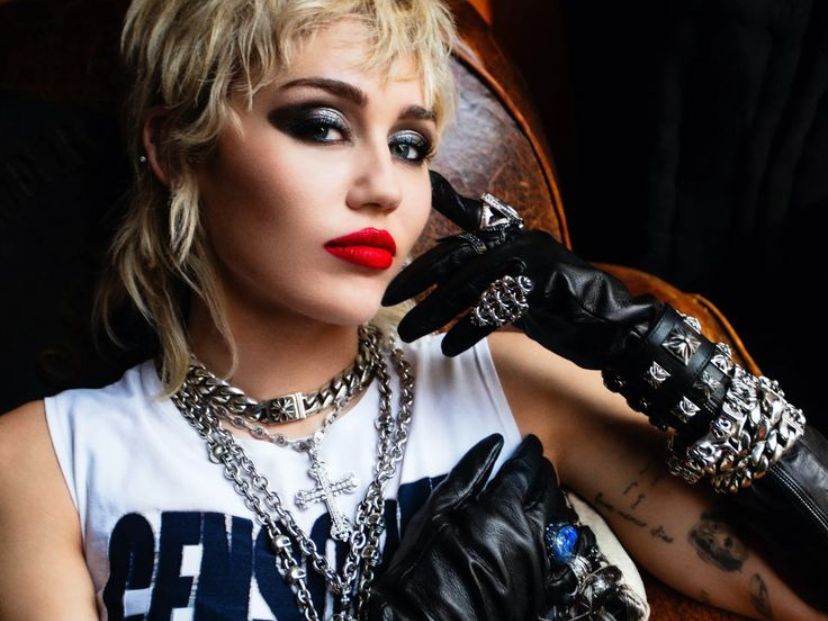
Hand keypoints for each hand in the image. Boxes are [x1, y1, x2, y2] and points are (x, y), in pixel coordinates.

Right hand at [366, 433, 565, 620]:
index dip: (529, 452)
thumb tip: (494, 444)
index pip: (526, 470)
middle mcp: (529, 535)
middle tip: (538, 462)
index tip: (529, 443)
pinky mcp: (540, 588)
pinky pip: (554, 549)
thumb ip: (469, 473)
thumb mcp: (437, 512)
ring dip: (550, 500)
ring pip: (556, 520)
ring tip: (541, 490)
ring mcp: (538, 564)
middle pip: (548, 492)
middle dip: (544, 472)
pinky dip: (550, 530)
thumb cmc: (424, 567)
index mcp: (503, 511)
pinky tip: (539, 526)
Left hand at [382, 170, 665, 367]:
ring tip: (409, 331)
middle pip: (456, 257)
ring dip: (434, 310)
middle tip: (389, 301)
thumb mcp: (520, 289)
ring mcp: (533, 264)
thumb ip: (488, 280)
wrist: (614, 329)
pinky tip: (449, 348)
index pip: (459, 239)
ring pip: (470, 284)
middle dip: (418, 279)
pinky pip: (496, 308)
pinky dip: (470, 329)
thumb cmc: (563, 311)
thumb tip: (448, 284)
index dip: (424, 255)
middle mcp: (519, 244)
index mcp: (512, 240)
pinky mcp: (544, 289)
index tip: (393, 276)